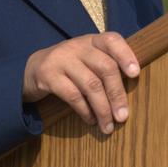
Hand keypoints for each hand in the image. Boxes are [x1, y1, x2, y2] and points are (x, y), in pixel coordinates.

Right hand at [22, 32, 139, 133]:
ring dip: (103, 109)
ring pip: (90, 85)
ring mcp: (61, 59)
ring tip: (108, 126)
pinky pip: (72, 95)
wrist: (31, 68)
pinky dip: (85, 111)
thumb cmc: (69, 67)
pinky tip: (90, 120)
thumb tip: (130, 94)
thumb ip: (106, 67)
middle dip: (117, 94)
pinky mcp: (48, 75)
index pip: (112, 40)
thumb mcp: (86, 60)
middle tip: (123, 117)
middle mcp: (77, 46)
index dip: (126, 55)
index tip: (135, 74)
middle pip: (105, 67)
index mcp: (91, 41)